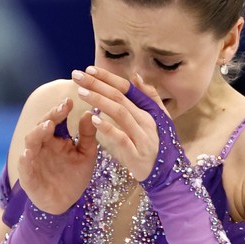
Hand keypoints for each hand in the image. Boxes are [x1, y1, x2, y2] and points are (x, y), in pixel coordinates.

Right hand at [17, 97, 97, 214]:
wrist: (65, 203)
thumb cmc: (74, 176)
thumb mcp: (86, 155)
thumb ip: (87, 135)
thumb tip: (90, 112)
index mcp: (54, 139)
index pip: (55, 120)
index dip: (60, 110)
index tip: (70, 102)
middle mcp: (41, 146)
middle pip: (42, 127)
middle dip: (50, 117)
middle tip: (61, 109)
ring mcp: (33, 161)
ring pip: (31, 143)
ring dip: (38, 133)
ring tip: (47, 126)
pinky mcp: (28, 178)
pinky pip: (25, 168)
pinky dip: (25, 160)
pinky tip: (28, 154)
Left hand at [71, 66, 171, 181]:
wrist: (167, 174)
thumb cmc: (159, 145)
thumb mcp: (159, 119)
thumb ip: (149, 96)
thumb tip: (136, 75)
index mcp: (148, 110)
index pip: (126, 89)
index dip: (108, 78)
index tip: (89, 69)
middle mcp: (146, 120)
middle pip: (120, 97)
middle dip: (97, 84)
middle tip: (77, 76)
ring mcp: (142, 136)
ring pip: (120, 113)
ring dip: (100, 100)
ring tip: (81, 92)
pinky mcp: (136, 153)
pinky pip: (121, 138)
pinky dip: (108, 128)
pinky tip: (94, 119)